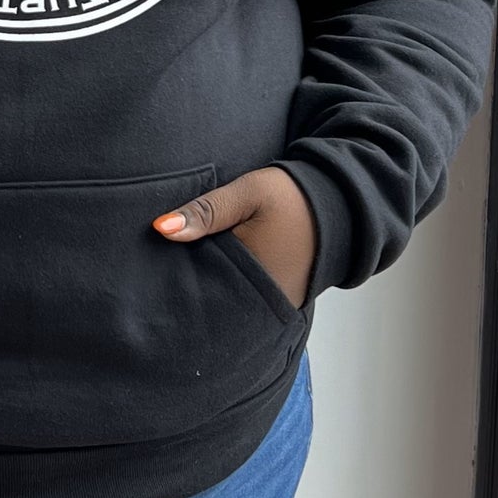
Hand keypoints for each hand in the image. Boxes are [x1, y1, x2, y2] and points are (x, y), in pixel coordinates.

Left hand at [152, 165, 316, 311]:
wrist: (340, 205)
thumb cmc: (292, 196)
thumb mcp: (247, 194)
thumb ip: (206, 211)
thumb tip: (161, 228)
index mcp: (254, 275)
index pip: (201, 287)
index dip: (178, 278)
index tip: (157, 270)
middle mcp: (267, 299)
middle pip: (216, 300)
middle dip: (194, 288)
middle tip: (167, 276)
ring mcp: (278, 303)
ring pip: (232, 302)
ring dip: (214, 289)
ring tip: (192, 274)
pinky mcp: (285, 300)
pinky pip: (249, 300)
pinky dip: (233, 289)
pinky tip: (220, 275)